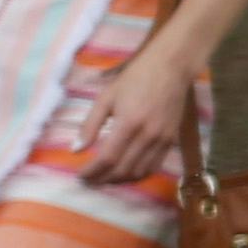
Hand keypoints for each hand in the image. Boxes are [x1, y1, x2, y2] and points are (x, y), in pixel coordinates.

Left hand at [74, 40, 194, 184]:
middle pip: (122, 169)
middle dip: (102, 179)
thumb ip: (90, 125)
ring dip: (119, 180)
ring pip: (139, 172)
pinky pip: (154, 166)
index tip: (80, 176)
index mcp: (128, 123)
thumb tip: (76, 149)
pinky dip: (138, 175)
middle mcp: (147, 135)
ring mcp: (162, 140)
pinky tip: (126, 173)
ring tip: (104, 179)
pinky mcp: (171, 140)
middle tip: (89, 180)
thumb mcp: (107, 97)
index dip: (92, 171)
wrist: (171, 68)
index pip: (107, 158)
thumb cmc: (135, 78)